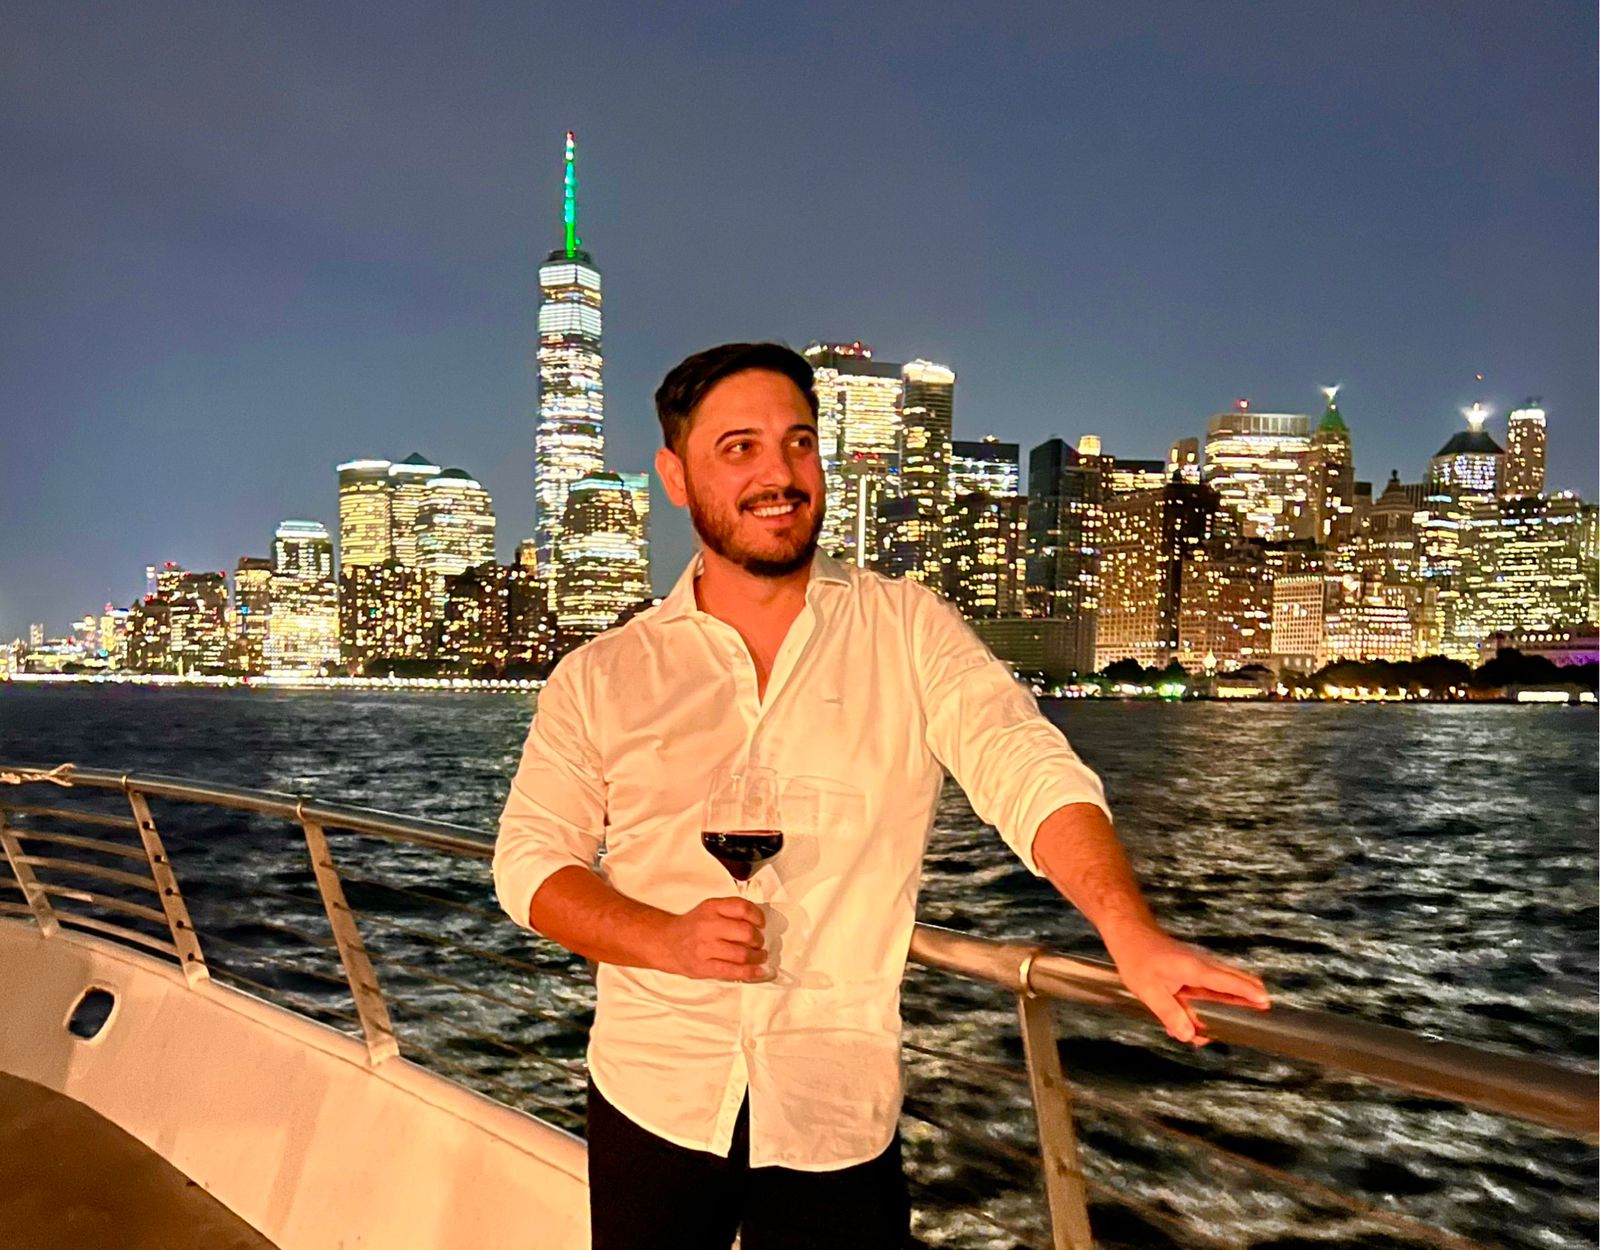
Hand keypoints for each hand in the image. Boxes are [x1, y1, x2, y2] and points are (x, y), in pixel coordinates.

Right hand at [661, 897, 767, 980]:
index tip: (761, 923)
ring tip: (759, 957)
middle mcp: (708, 926)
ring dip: (757, 957)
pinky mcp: (704, 967)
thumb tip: (758, 924)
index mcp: (712, 908)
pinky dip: (749, 972)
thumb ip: (731, 911)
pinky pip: (732, 971)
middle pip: (746, 932)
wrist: (667, 943)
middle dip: (758, 940)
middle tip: (759, 943)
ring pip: (742, 954)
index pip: (742, 908)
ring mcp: (706, 948)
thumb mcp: (710, 909)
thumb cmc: (694, 926)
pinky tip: (757, 971)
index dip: (758, 916)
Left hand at [1105, 928, 1268, 1045]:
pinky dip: (1216, 997)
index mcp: (1194, 969)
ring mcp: (1195, 967)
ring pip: (1222, 982)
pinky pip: (1208, 985)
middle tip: (1266, 1006)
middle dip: (1249, 992)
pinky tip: (1211, 1014)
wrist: (1129, 934)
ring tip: (1252, 1006)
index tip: (1265, 1001)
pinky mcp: (1189, 970)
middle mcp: (1200, 966)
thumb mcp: (1149, 991)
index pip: (1227, 981)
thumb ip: (1171, 1013)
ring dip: (1235, 996)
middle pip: (1232, 979)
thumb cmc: (1137, 958)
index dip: (1246, 992)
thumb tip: (1189, 1035)